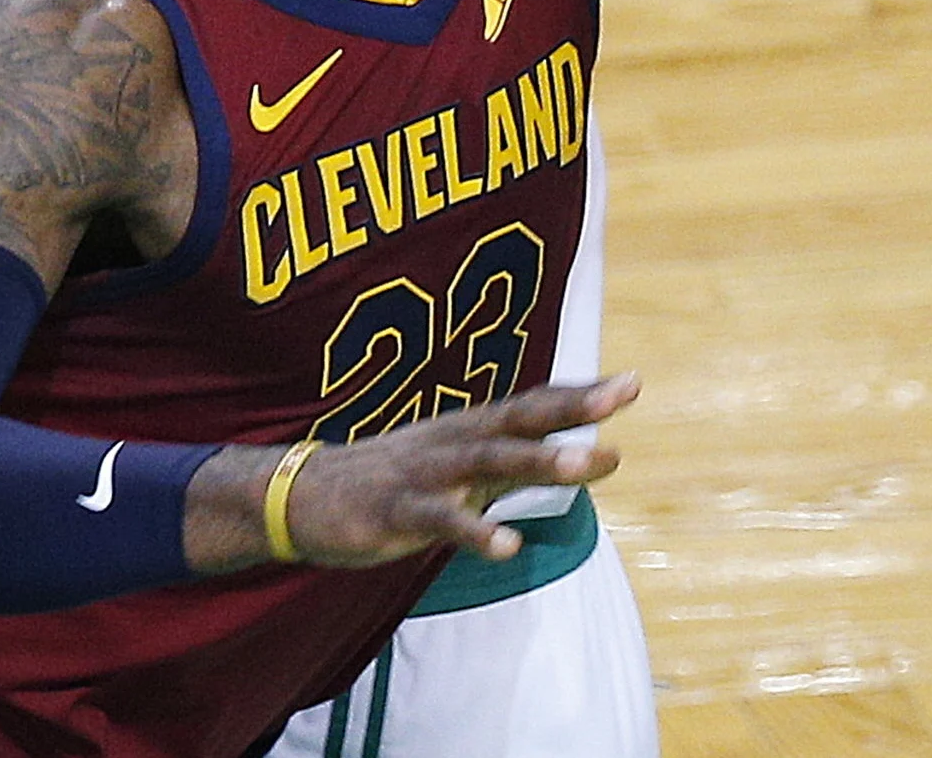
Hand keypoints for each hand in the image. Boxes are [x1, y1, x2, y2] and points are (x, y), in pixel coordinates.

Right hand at [267, 374, 638, 567]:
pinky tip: (508, 547)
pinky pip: (440, 522)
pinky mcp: (395, 512)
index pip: (533, 405)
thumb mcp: (466, 468)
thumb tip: (602, 455)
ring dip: (538, 460)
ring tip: (587, 464)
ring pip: (487, 461)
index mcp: (471, 429)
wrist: (300, 496)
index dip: (580, 395)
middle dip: (570, 409)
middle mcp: (454, 441)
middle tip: (621, 398)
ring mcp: (425, 474)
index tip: (631, 384)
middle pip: (518, 419)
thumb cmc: (397, 480)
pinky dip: (474, 532)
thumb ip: (527, 464)